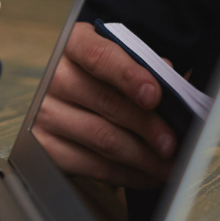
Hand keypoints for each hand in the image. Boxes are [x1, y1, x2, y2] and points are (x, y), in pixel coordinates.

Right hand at [32, 22, 175, 187]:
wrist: (71, 101)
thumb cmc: (106, 79)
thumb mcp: (123, 62)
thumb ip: (148, 68)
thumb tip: (174, 84)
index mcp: (75, 45)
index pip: (99, 56)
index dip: (128, 75)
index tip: (154, 95)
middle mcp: (54, 76)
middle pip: (105, 102)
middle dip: (146, 125)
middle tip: (173, 143)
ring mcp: (45, 112)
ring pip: (102, 137)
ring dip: (142, 156)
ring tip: (168, 165)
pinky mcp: (45, 146)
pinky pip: (92, 165)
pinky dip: (126, 174)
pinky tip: (147, 175)